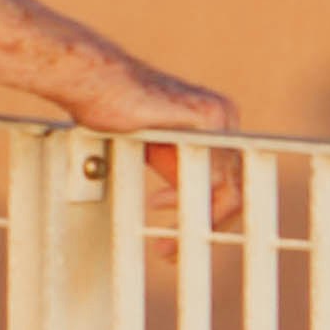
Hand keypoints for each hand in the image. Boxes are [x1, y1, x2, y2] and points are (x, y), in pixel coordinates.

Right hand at [58, 61, 243, 232]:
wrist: (94, 81)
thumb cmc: (114, 111)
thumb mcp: (157, 147)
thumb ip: (180, 167)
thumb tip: (191, 204)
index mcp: (217, 123)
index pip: (231, 181)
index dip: (209, 215)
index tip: (176, 234)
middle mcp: (226, 117)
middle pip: (236, 189)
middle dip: (205, 225)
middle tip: (169, 248)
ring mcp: (220, 117)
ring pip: (229, 189)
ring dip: (197, 222)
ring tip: (164, 242)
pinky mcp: (205, 118)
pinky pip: (214, 177)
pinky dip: (190, 204)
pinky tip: (156, 206)